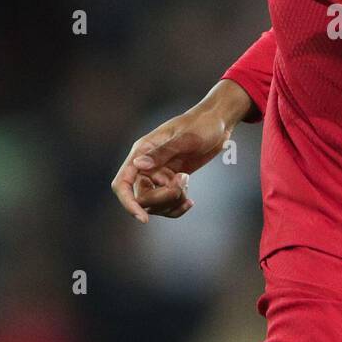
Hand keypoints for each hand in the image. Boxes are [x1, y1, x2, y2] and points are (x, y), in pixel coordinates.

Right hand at [110, 81, 251, 221]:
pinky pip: (168, 202)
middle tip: (184, 182)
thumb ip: (162, 152)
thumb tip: (138, 165)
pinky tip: (190, 201)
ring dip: (172, 202)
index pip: (122, 183)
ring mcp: (159, 173)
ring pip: (155, 203)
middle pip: (142, 197)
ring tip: (188, 184)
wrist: (218, 123)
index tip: (143, 218)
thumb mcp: (185, 138)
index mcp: (142, 151)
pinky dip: (178, 206)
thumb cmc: (201, 125)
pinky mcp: (171, 180)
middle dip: (163, 198)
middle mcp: (146, 164)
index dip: (128, 203)